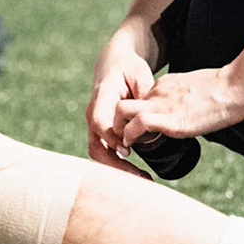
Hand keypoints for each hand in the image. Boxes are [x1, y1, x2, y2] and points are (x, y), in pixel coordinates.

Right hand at [85, 29, 157, 176]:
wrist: (112, 65)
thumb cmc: (128, 68)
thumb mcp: (140, 73)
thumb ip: (144, 95)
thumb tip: (150, 118)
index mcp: (102, 96)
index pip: (99, 121)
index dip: (111, 137)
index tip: (128, 150)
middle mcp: (93, 112)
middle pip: (96, 144)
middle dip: (115, 164)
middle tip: (140, 176)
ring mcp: (94, 125)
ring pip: (98, 153)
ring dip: (117, 169)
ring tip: (142, 179)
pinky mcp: (99, 133)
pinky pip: (104, 152)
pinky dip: (118, 165)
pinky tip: (138, 173)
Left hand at [114, 63, 243, 149]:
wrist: (236, 86)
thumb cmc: (225, 89)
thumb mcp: (196, 90)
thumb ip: (184, 99)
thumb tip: (187, 112)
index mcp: (164, 85)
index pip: (138, 101)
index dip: (132, 117)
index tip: (136, 131)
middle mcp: (158, 93)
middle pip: (121, 104)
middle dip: (116, 122)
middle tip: (124, 139)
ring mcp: (163, 105)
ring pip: (121, 112)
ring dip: (119, 131)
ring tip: (127, 146)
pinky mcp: (172, 119)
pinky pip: (139, 124)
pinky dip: (132, 137)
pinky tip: (137, 146)